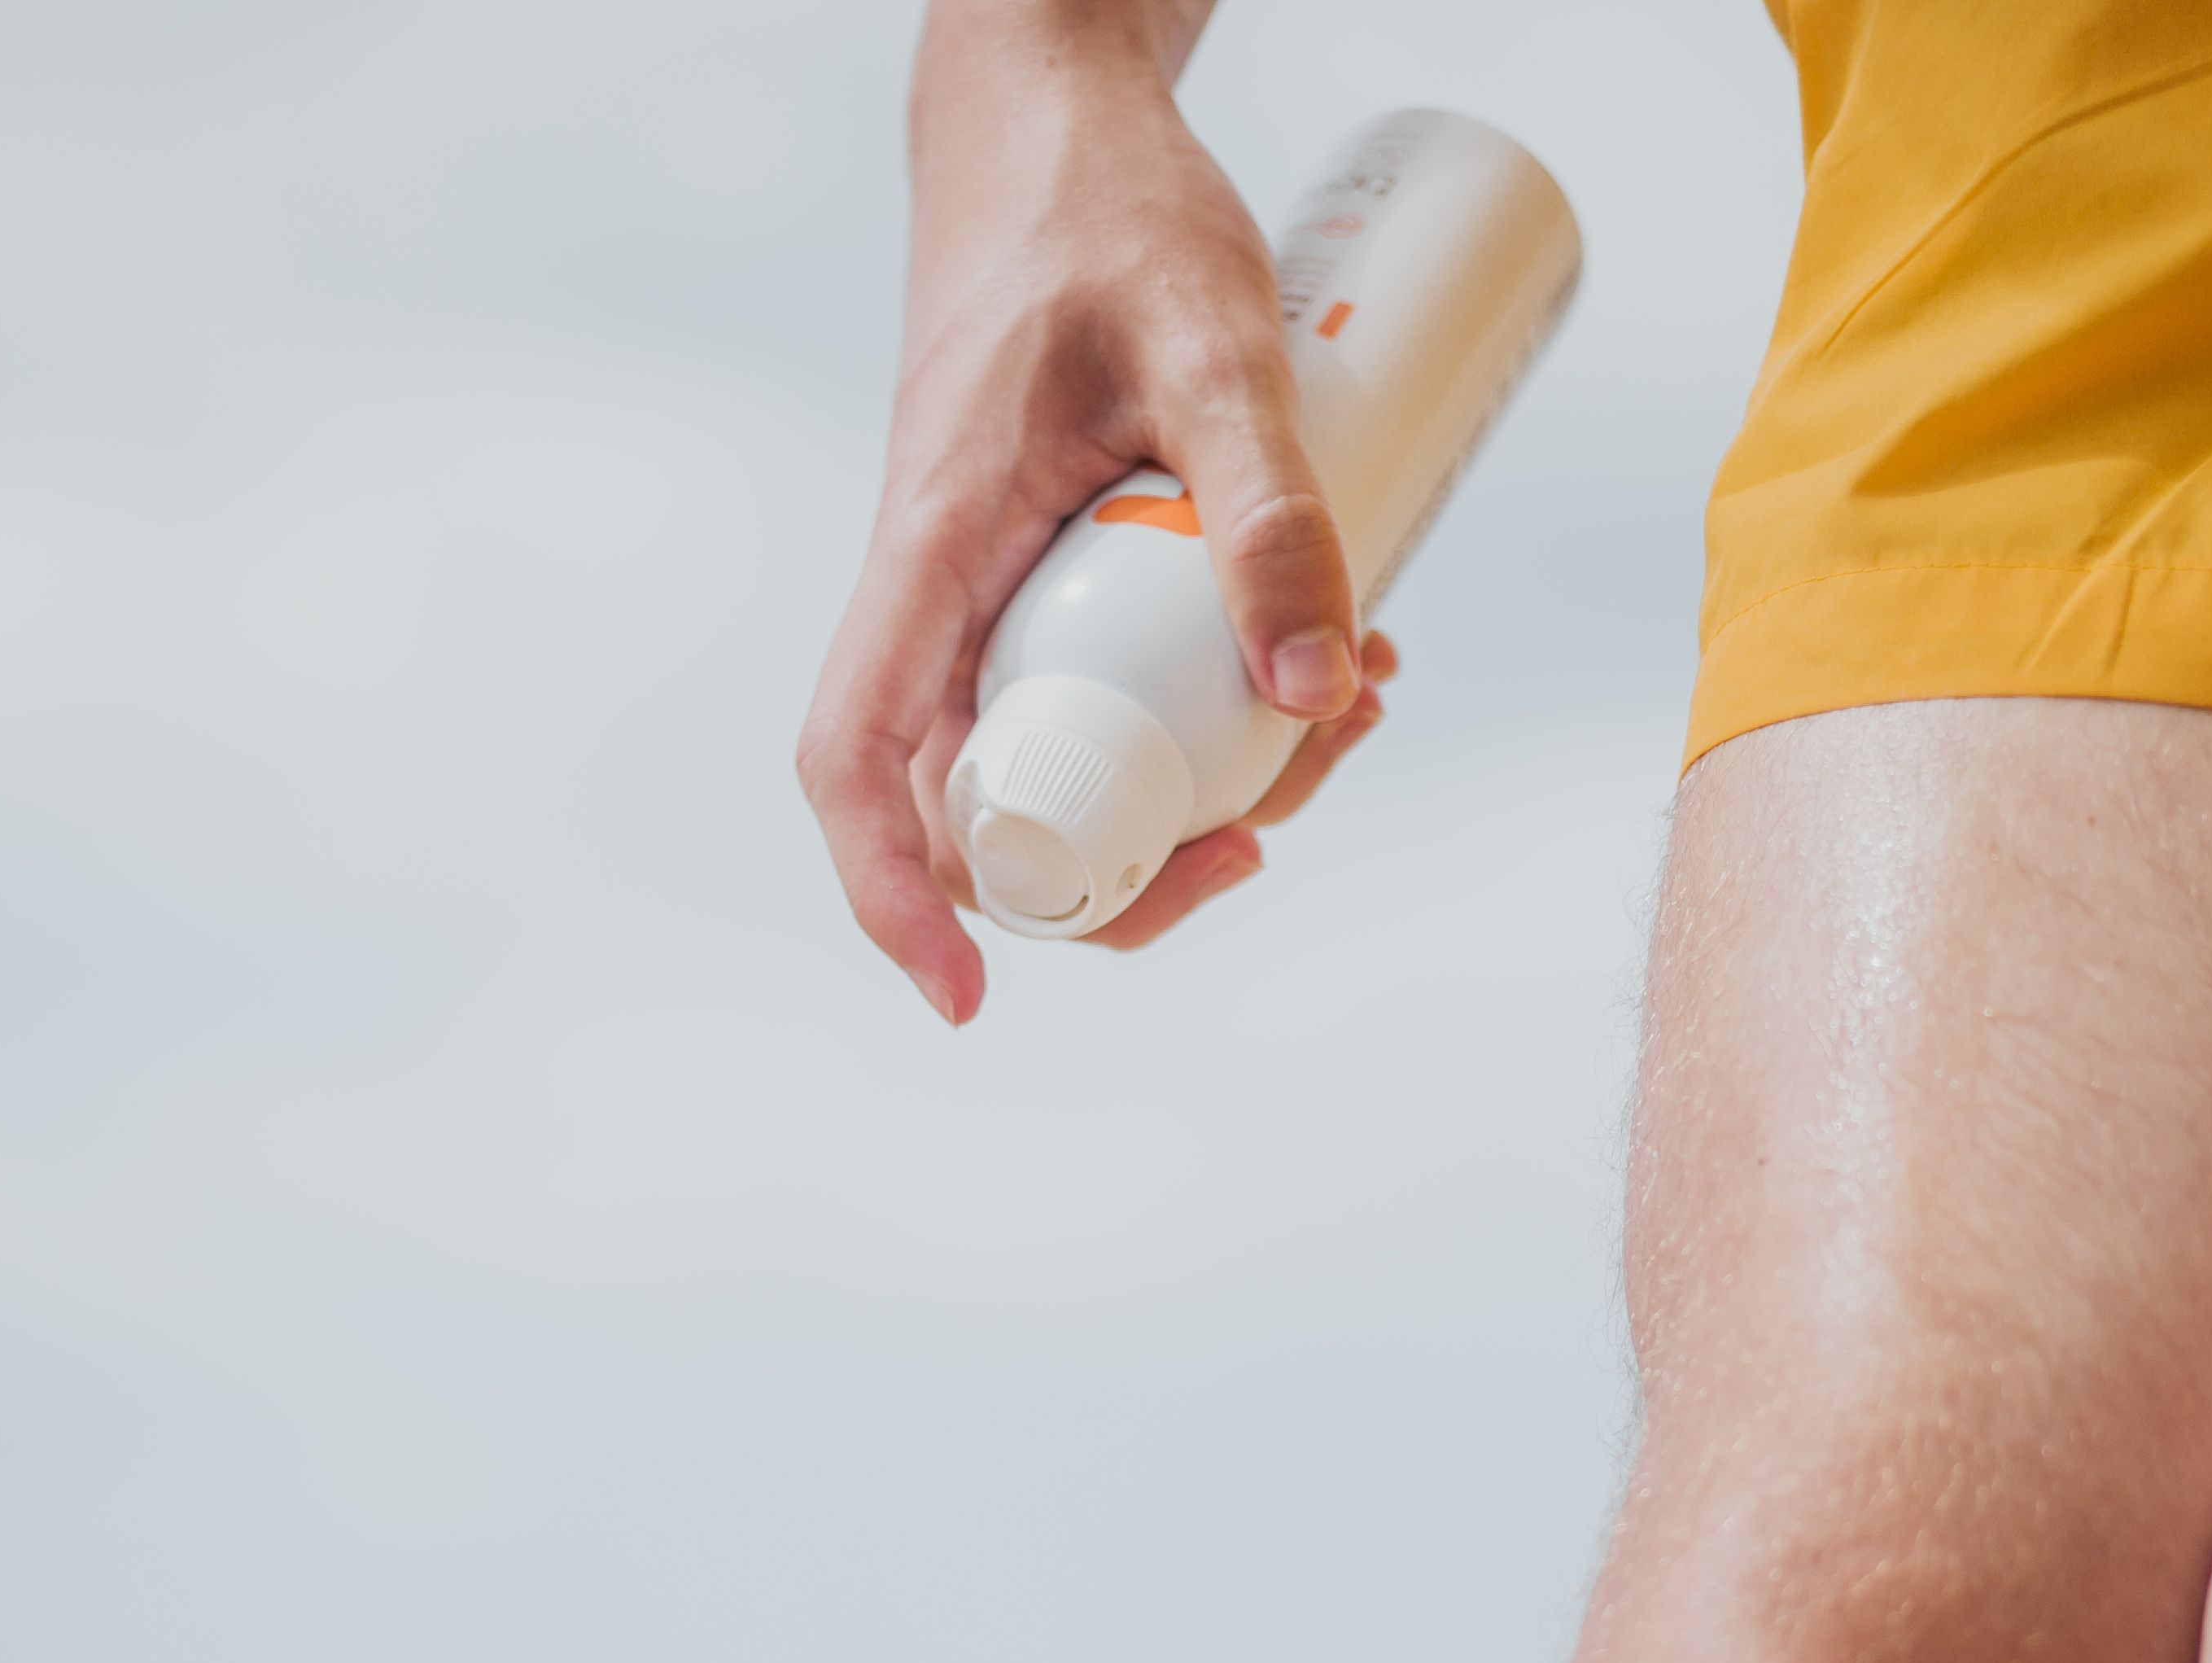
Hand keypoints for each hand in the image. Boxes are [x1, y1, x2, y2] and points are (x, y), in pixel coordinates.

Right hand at [797, 48, 1382, 1021]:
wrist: (1057, 117)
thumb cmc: (1109, 209)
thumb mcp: (1216, 343)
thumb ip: (1271, 506)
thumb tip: (1312, 694)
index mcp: (934, 544)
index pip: (860, 758)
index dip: (893, 892)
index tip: (966, 995)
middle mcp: (946, 585)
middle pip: (992, 798)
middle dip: (1139, 855)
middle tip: (1280, 822)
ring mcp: (1001, 581)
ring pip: (1076, 746)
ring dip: (1209, 776)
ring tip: (1351, 700)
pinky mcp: (1058, 559)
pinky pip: (1118, 674)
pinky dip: (1215, 698)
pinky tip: (1330, 651)